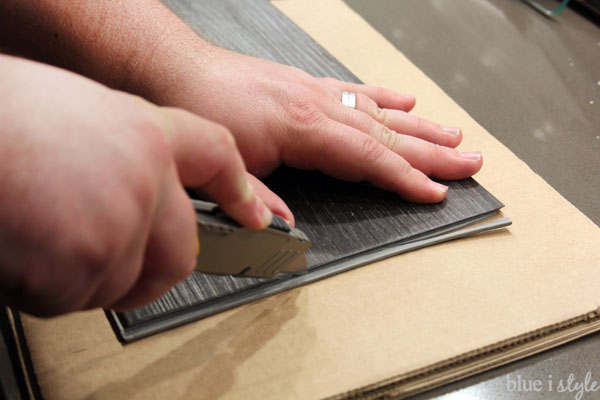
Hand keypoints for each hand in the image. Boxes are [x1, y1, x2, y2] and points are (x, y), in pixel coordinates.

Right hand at [0, 55, 271, 315]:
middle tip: (109, 258)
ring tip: (37, 230)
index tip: (258, 215)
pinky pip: (75, 297)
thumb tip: (139, 186)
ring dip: (81, 272)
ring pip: (122, 279)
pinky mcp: (84, 265)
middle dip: (150, 267)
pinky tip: (20, 246)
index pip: (216, 157)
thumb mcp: (76, 113)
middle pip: (182, 250)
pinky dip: (45, 286)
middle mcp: (144, 177)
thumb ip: (120, 152)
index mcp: (144, 131)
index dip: (242, 190)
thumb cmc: (2, 120)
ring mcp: (120, 223)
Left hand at [163, 49, 482, 202]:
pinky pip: (355, 91)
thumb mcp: (227, 165)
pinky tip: (405, 101)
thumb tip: (286, 229)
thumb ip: (261, 200)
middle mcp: (318, 107)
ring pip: (379, 112)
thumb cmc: (199, 110)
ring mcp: (315, 92)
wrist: (177, 70)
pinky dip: (384, 98)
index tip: (435, 192)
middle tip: (470, 161)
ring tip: (453, 135)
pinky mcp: (306, 85)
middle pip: (387, 134)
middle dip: (432, 152)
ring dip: (420, 126)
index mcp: (303, 129)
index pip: (368, 158)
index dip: (405, 177)